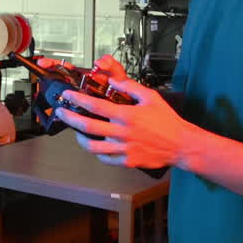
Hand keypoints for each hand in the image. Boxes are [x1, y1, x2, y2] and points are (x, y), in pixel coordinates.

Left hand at [55, 57, 196, 170]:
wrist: (181, 145)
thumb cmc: (167, 120)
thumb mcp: (151, 97)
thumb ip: (130, 87)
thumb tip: (113, 80)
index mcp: (127, 115)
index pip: (95, 105)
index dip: (77, 100)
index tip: (67, 96)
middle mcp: (122, 132)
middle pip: (88, 126)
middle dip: (70, 118)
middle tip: (62, 113)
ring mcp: (124, 149)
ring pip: (93, 147)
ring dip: (80, 139)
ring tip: (76, 132)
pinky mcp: (127, 161)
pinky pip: (105, 158)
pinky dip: (97, 152)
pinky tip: (96, 145)